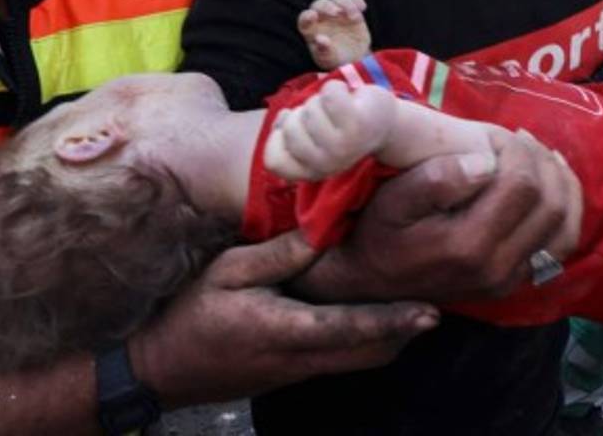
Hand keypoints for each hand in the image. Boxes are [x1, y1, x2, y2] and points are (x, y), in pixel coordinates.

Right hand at [130, 232, 436, 407]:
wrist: (164, 368)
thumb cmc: (192, 312)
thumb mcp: (228, 271)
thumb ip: (279, 254)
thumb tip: (324, 230)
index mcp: (283, 329)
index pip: (348, 328)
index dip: (391, 320)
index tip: (428, 312)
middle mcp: (300, 357)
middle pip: (369, 353)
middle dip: (406, 331)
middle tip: (438, 303)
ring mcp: (299, 371)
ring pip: (361, 361)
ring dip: (391, 339)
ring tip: (418, 308)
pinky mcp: (295, 373)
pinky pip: (345, 361)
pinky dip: (369, 342)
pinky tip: (378, 319)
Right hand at [264, 81, 396, 180]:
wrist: (385, 124)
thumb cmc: (341, 127)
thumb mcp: (313, 138)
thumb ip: (290, 135)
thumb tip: (280, 123)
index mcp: (313, 171)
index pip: (275, 161)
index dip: (277, 136)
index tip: (293, 123)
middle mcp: (326, 164)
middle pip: (290, 129)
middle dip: (302, 113)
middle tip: (323, 115)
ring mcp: (342, 146)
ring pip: (309, 109)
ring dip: (321, 100)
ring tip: (338, 108)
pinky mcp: (357, 124)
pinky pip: (329, 94)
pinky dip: (335, 87)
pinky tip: (347, 96)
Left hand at [297, 0, 369, 69]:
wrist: (353, 58)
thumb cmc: (335, 59)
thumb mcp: (328, 59)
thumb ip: (323, 49)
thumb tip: (319, 39)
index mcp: (310, 29)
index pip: (304, 18)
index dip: (307, 16)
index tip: (312, 16)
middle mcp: (321, 17)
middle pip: (320, 4)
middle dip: (327, 6)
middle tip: (337, 12)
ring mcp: (336, 11)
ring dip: (345, 4)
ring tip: (355, 18)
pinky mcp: (350, 9)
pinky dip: (356, 0)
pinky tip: (362, 8)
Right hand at [297, 130, 575, 302]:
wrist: (373, 285)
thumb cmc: (379, 234)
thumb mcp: (392, 200)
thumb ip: (436, 179)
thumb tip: (485, 162)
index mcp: (469, 245)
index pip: (523, 186)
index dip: (520, 152)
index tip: (500, 134)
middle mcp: (498, 268)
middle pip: (551, 205)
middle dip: (543, 163)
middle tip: (520, 140)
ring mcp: (509, 280)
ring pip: (564, 229)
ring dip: (562, 186)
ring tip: (541, 158)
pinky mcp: (514, 283)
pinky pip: (558, 247)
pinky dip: (564, 212)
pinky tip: (549, 187)